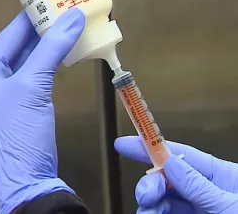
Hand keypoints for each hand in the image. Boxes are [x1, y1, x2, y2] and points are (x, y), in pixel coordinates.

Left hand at [0, 8, 84, 213]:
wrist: (27, 178)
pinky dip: (51, 63)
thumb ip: (52, 48)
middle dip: (41, 30)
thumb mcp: (33, 85)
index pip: (7, 36)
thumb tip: (74, 16)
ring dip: (48, 45)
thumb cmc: (19, 130)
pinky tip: (64, 50)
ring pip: (30, 61)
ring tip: (68, 25)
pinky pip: (38, 76)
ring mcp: (8, 94)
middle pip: (18, 47)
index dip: (28, 17)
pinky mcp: (24, 104)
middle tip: (62, 9)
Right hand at [115, 136, 237, 212]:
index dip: (149, 145)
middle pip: (167, 179)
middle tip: (145, 195)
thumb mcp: (230, 205)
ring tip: (149, 213)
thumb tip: (170, 162)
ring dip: (150, 205)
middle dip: (150, 184)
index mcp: (218, 176)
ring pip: (162, 201)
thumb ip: (199, 185)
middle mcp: (203, 191)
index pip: (178, 153)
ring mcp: (196, 210)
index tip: (123, 144)